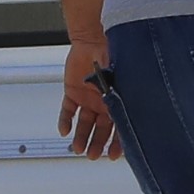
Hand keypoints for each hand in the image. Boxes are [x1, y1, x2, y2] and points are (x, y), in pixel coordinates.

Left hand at [58, 36, 123, 159]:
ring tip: (78, 148)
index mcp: (118, 100)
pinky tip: (64, 130)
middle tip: (93, 155)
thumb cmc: (112, 53)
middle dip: (97, 144)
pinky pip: (67, 110)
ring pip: (84, 124)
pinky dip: (65, 120)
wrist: (92, 38)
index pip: (119, 127)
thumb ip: (123, 95)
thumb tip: (128, 114)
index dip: (117, 142)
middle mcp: (102, 102)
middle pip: (100, 129)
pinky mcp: (72, 93)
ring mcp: (87, 99)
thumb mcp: (121, 78)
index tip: (113, 155)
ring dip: (81, 136)